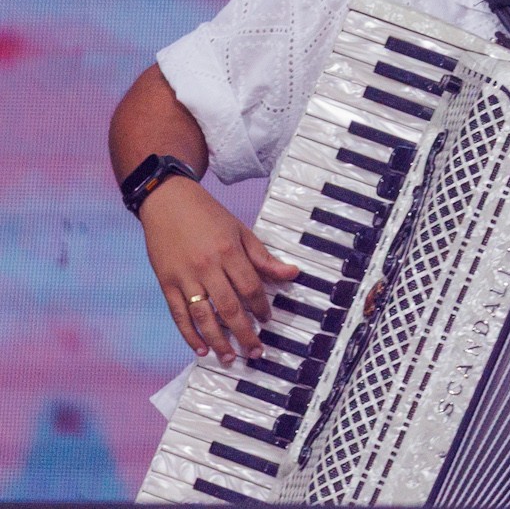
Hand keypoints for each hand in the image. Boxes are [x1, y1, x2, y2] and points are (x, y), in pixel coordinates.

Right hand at [138, 176, 301, 363]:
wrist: (167, 202)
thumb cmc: (208, 215)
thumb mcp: (240, 230)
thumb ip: (263, 256)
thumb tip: (292, 273)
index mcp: (228, 252)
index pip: (250, 287)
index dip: (261, 307)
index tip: (268, 320)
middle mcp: (206, 267)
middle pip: (229, 307)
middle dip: (244, 333)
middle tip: (255, 352)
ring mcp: (184, 277)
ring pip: (203, 317)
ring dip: (217, 341)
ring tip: (230, 358)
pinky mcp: (166, 284)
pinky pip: (178, 315)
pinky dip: (189, 334)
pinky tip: (201, 349)